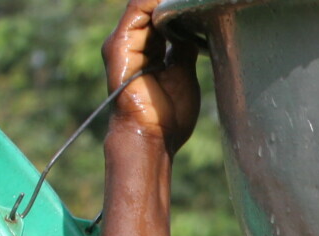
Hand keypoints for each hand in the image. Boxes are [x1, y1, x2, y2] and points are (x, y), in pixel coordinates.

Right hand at [102, 0, 200, 154]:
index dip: (175, 7)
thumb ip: (181, 48)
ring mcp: (123, 42)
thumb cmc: (169, 116)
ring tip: (189, 1)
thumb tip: (190, 29)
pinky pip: (137, 10)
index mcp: (146, 50)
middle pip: (151, 8)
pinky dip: (155, 1)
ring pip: (143, 4)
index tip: (198, 4)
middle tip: (198, 1)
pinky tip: (173, 2)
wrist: (153, 137)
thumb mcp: (183, 74)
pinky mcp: (120, 45)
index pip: (159, 15)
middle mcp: (132, 42)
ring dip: (165, 1)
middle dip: (171, 3)